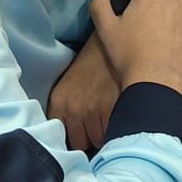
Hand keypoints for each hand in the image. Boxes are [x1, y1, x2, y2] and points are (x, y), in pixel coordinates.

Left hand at [47, 37, 119, 153]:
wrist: (117, 38)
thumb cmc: (96, 60)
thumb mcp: (72, 82)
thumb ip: (68, 110)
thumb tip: (75, 138)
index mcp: (59, 102)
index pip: (61, 138)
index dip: (74, 139)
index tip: (83, 137)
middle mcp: (73, 109)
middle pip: (81, 143)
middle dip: (91, 137)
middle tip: (101, 125)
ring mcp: (93, 109)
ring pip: (100, 139)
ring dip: (107, 133)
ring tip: (113, 118)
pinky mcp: (113, 107)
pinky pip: (115, 132)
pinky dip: (120, 127)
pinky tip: (122, 115)